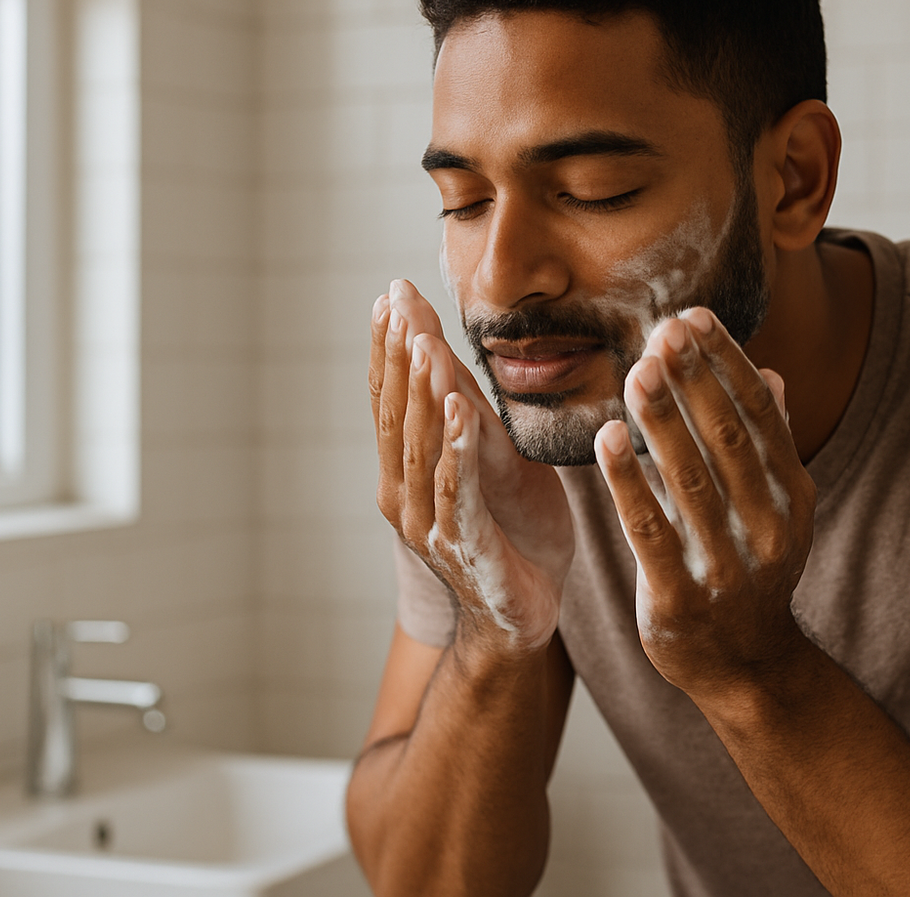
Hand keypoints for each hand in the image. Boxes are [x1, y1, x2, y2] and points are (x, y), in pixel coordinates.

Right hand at [370, 281, 573, 653]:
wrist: (522, 616)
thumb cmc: (512, 535)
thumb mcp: (492, 461)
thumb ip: (470, 414)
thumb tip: (456, 353)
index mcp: (403, 473)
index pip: (389, 399)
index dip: (387, 347)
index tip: (389, 294)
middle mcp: (402, 496)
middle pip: (394, 413)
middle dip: (396, 354)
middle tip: (396, 300)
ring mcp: (427, 522)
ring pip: (419, 445)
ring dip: (420, 390)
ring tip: (423, 339)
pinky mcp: (463, 545)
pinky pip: (455, 489)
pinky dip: (457, 448)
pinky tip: (461, 410)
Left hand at [592, 307, 815, 697]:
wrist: (746, 667)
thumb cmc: (752, 571)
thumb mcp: (777, 509)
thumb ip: (770, 442)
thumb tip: (771, 371)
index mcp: (790, 496)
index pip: (760, 415)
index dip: (726, 363)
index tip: (694, 318)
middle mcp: (766, 526)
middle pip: (727, 439)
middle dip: (694, 380)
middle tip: (661, 331)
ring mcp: (725, 565)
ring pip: (689, 479)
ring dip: (661, 420)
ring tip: (634, 369)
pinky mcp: (680, 598)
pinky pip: (649, 530)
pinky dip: (627, 481)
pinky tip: (605, 438)